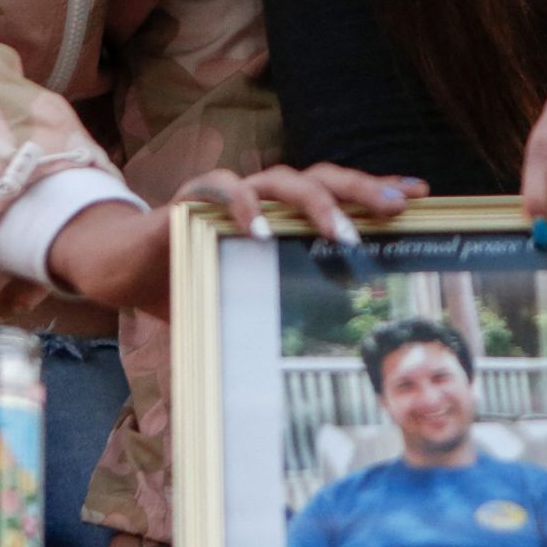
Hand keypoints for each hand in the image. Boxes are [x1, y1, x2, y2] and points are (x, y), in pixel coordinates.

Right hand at [46, 164, 429, 312]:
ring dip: (314, 203)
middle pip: (323, 178)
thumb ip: (280, 313)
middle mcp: (264, 196)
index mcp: (284, 215)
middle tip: (397, 208)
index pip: (340, 194)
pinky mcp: (194, 198)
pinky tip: (257, 229)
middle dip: (363, 190)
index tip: (422, 196)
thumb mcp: (247, 298)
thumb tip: (325, 368)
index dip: (378, 190)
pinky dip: (242, 205)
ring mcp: (231, 192)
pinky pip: (221, 188)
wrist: (125, 267)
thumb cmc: (193, 280)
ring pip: (282, 180)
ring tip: (338, 232)